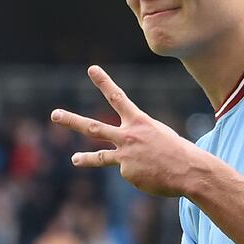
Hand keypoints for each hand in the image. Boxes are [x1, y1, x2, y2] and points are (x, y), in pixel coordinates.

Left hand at [51, 65, 209, 196]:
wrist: (188, 170)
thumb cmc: (178, 150)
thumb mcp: (159, 134)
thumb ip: (139, 136)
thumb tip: (124, 151)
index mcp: (139, 121)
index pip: (117, 97)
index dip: (103, 82)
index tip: (92, 69)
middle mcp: (128, 136)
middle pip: (93, 128)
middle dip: (72, 121)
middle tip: (55, 114)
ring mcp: (125, 156)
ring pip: (100, 157)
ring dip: (84, 158)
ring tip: (74, 159)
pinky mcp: (128, 173)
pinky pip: (130, 172)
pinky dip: (141, 174)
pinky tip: (153, 175)